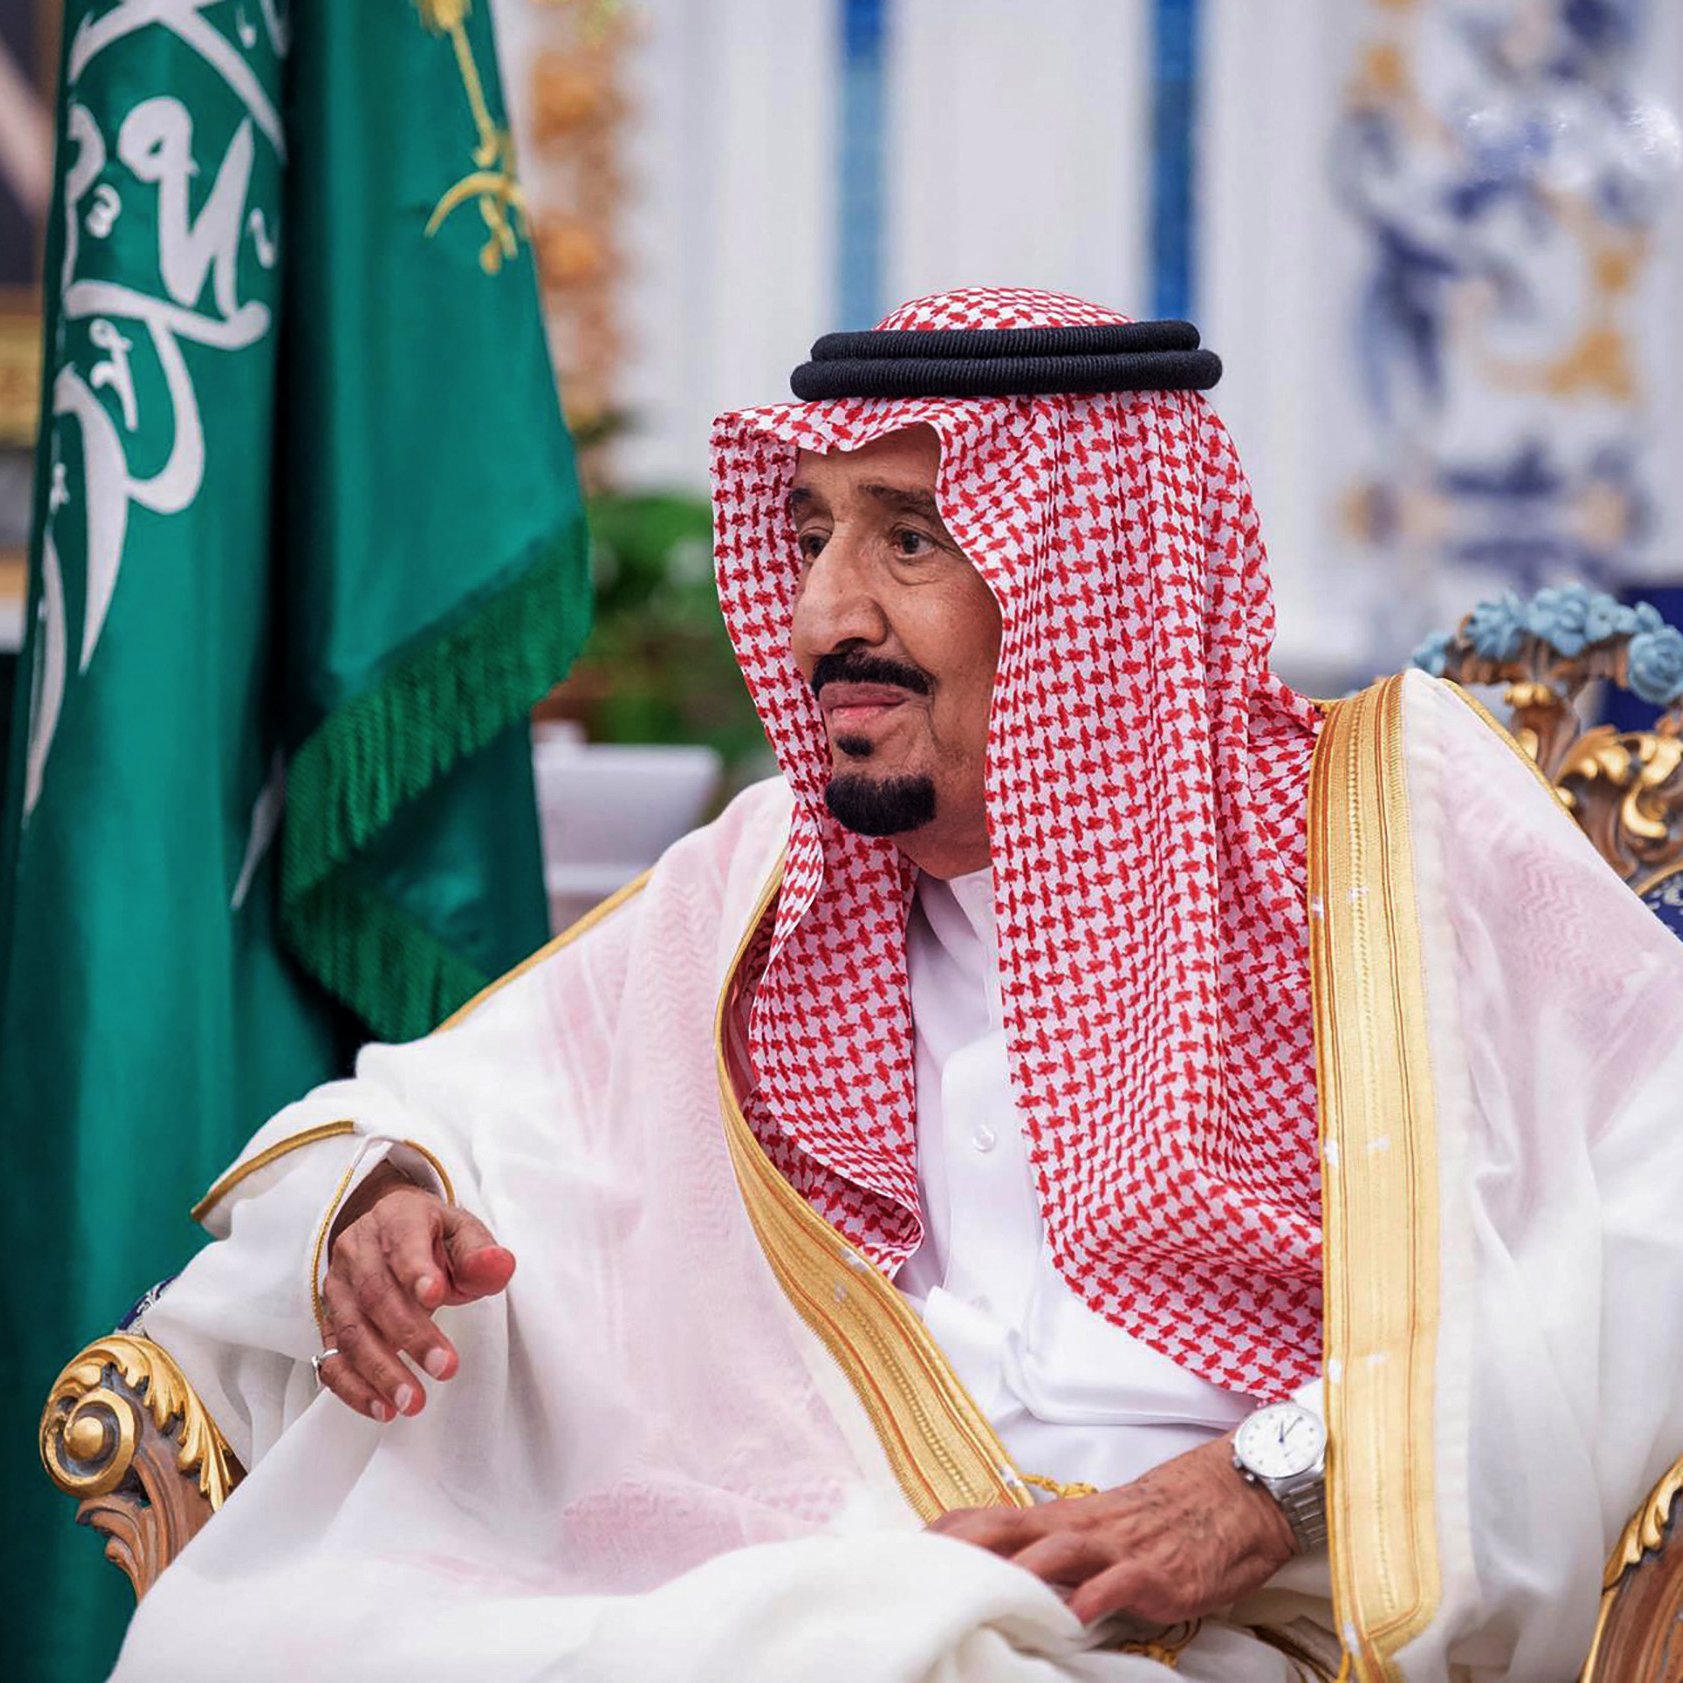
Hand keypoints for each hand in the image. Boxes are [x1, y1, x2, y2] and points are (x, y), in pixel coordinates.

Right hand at [317, 1167, 515, 1422]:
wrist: (391, 1233)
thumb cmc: (434, 1239)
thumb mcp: (464, 1235)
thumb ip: (481, 1254)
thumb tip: (500, 1266)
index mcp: (397, 1219)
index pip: (403, 1241)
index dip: (417, 1270)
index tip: (436, 1298)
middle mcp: (358, 1250)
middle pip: (377, 1294)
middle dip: (410, 1336)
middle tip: (444, 1368)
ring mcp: (338, 1287)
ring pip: (351, 1331)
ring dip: (380, 1371)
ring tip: (412, 1402)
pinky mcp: (328, 1321)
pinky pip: (331, 1358)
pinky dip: (352, 1388)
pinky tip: (382, 1409)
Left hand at [928, 1436, 1294, 1626]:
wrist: (1227, 1499)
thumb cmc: (1159, 1521)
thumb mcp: (1099, 1532)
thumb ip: (1055, 1554)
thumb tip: (1007, 1577)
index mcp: (1061, 1519)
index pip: (991, 1518)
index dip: (950, 1532)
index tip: (907, 1550)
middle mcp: (1078, 1527)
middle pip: (1008, 1529)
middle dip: (966, 1549)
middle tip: (925, 1570)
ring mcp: (1115, 1547)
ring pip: (1056, 1554)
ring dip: (1020, 1573)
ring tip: (985, 1594)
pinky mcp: (1153, 1572)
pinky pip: (1118, 1583)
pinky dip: (1094, 1599)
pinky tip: (1075, 1618)